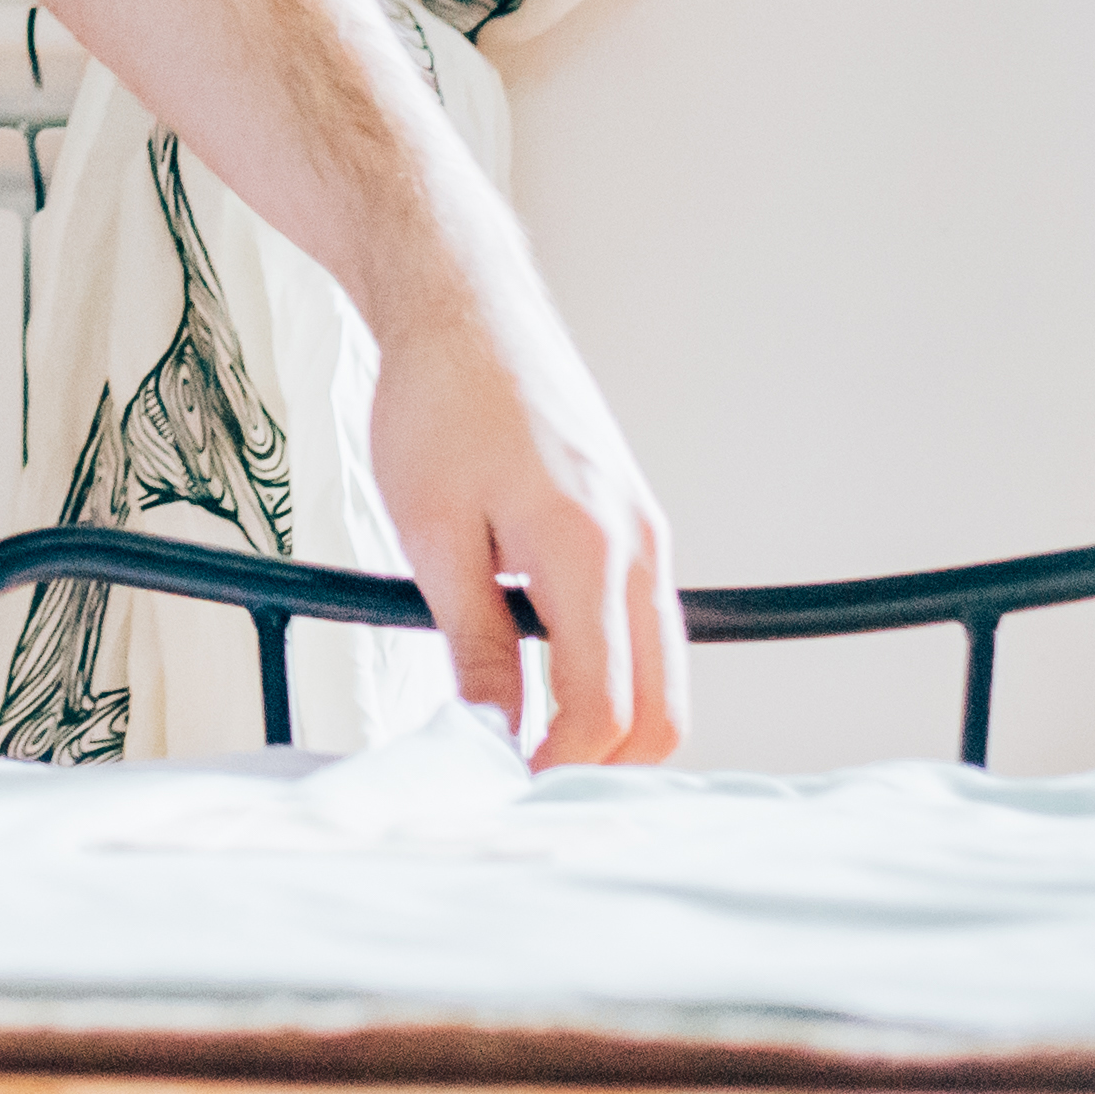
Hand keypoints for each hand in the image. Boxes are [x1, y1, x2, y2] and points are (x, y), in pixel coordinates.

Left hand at [362, 276, 683, 765]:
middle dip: (600, 762)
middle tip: (521, 776)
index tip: (503, 783)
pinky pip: (647, 631)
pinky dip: (614, 673)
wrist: (466, 310)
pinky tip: (546, 677)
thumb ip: (474, 641)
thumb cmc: (437, 401)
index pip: (605, 706)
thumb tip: (494, 732)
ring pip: (663, 674)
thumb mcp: (431, 530)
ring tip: (527, 737)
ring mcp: (649, 537)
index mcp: (587, 548)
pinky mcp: (638, 529)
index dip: (556, 764)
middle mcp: (641, 548)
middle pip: (662, 710)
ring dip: (610, 721)